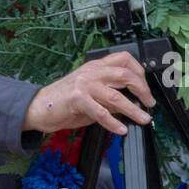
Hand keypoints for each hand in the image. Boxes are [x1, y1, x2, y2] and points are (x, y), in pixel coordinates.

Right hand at [25, 52, 154, 136]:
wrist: (39, 107)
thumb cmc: (65, 101)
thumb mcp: (92, 96)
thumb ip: (110, 98)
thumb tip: (132, 105)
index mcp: (96, 67)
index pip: (124, 59)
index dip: (140, 71)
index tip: (146, 87)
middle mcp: (92, 72)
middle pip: (125, 75)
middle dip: (142, 89)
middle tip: (149, 103)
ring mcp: (84, 84)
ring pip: (116, 96)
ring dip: (133, 109)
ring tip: (143, 118)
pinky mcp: (77, 99)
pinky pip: (100, 112)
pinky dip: (113, 122)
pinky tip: (121, 129)